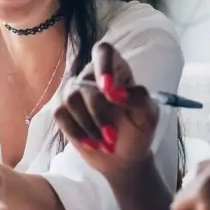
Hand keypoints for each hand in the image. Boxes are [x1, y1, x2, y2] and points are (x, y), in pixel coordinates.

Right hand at [53, 42, 159, 177]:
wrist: (124, 158)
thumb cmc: (138, 131)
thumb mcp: (148, 115)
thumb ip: (138, 98)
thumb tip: (115, 92)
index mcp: (116, 70)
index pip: (103, 51)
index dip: (103, 65)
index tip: (107, 89)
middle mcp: (93, 77)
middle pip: (86, 84)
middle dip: (99, 114)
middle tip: (112, 136)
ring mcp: (76, 93)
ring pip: (71, 99)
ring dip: (89, 125)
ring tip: (105, 142)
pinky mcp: (64, 111)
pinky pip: (61, 114)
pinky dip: (77, 132)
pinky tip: (91, 143)